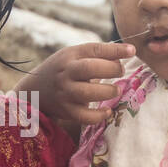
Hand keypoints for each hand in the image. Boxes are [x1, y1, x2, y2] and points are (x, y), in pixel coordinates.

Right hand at [15, 42, 133, 126]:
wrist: (35, 90)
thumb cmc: (63, 69)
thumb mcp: (74, 55)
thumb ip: (98, 53)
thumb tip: (129, 52)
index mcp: (70, 56)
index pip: (94, 49)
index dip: (115, 50)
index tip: (132, 51)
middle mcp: (66, 73)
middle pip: (90, 69)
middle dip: (112, 70)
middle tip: (120, 72)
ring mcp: (65, 93)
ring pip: (88, 93)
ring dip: (108, 91)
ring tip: (115, 90)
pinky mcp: (66, 111)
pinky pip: (85, 117)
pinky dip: (99, 116)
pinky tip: (107, 111)